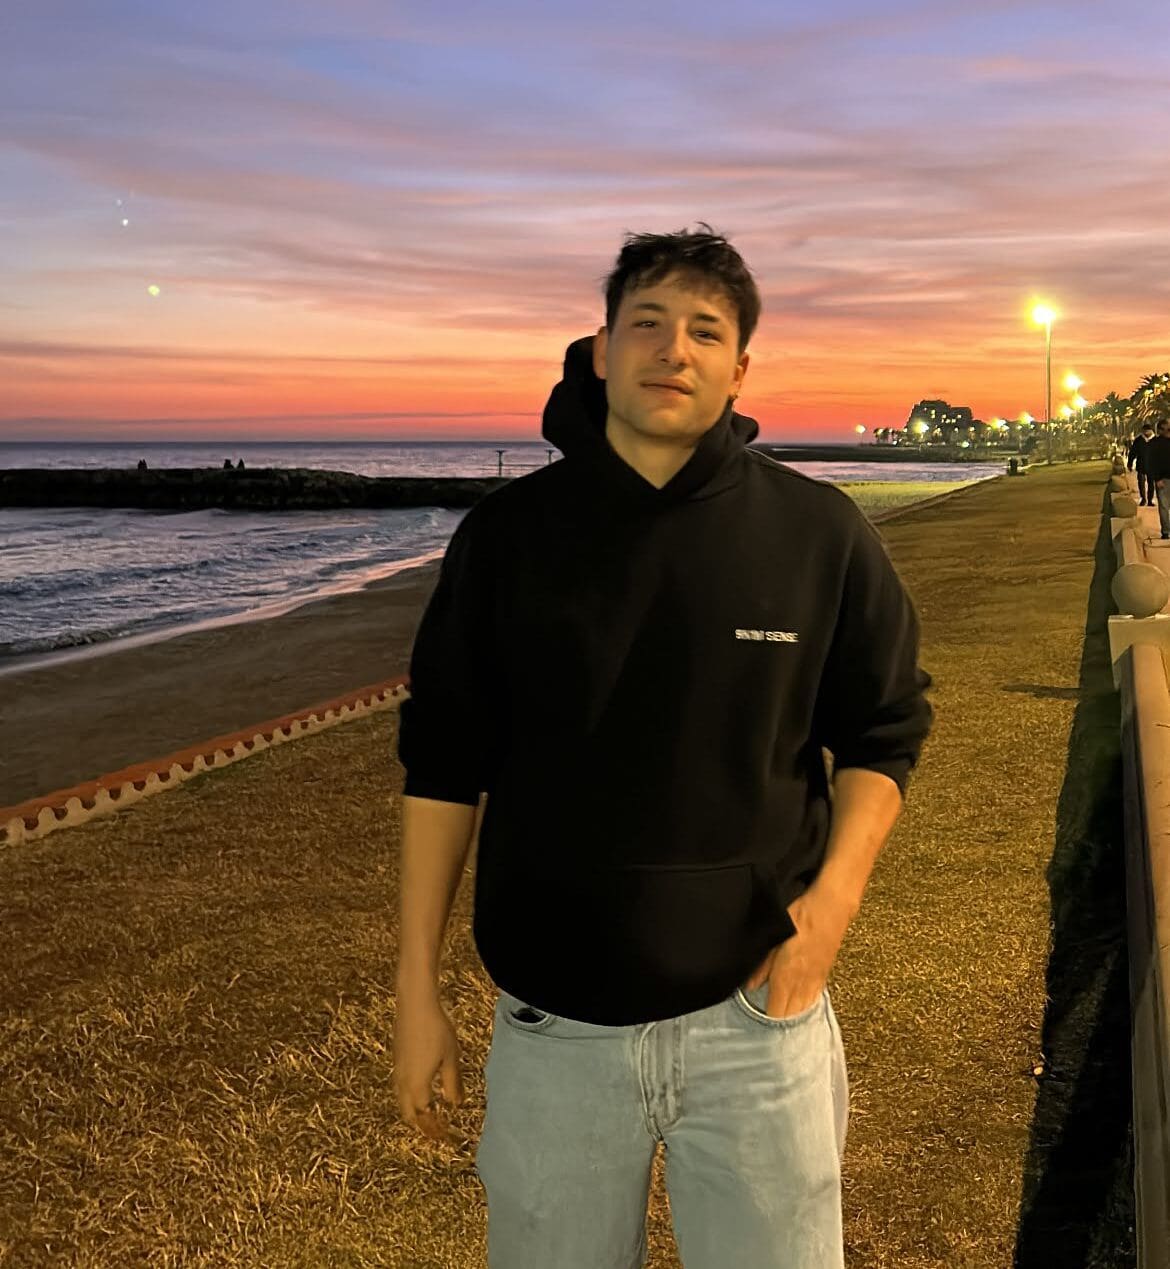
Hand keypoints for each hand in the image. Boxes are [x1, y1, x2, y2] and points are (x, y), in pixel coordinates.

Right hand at [393, 987, 464, 1142]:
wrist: (414, 1004)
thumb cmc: (437, 1030)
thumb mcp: (450, 1057)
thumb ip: (452, 1083)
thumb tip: (455, 1105)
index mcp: (417, 1086)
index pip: (424, 1116)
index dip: (433, 1128)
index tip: (444, 1136)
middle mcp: (403, 1082)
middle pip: (408, 1113)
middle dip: (420, 1124)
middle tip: (435, 1129)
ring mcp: (397, 1069)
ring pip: (402, 1100)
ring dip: (414, 1110)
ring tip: (428, 1113)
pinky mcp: (396, 1058)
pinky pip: (400, 1087)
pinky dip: (410, 1096)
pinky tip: (420, 1089)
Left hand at [743, 888, 854, 1018]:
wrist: (831, 907)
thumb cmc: (802, 916)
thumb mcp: (774, 936)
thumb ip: (762, 964)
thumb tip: (750, 986)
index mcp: (787, 976)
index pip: (777, 1012)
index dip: (766, 1024)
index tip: (756, 1031)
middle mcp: (803, 983)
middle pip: (790, 1016)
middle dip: (779, 1027)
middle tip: (768, 1037)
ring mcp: (815, 981)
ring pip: (803, 1010)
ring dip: (792, 1019)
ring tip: (783, 1030)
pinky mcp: (823, 975)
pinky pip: (813, 1000)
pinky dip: (804, 1008)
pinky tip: (800, 1011)